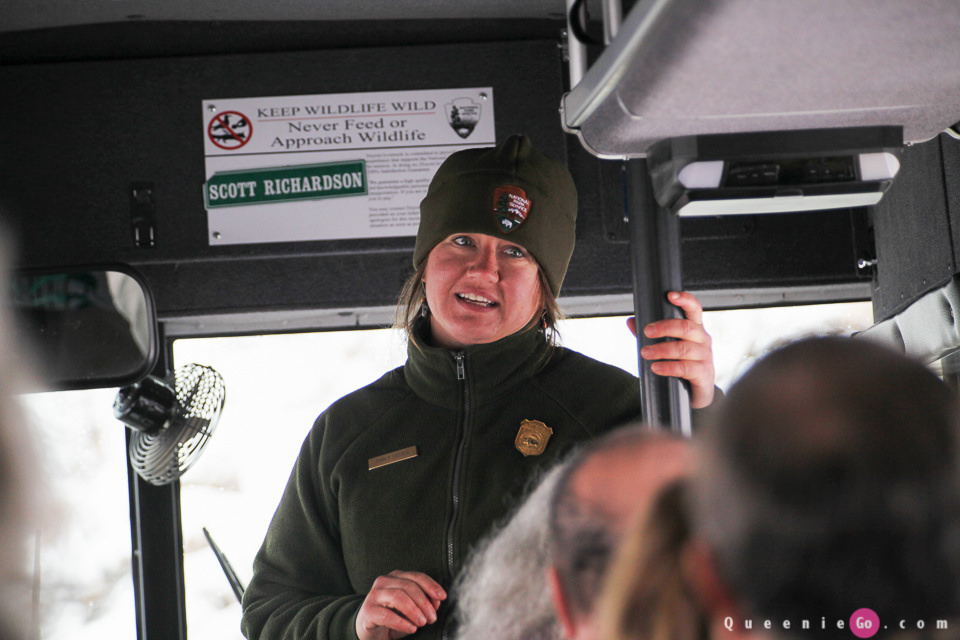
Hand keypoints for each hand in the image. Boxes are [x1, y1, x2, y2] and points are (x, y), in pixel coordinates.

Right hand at [355, 570, 446, 639]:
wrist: (368, 631)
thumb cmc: (391, 617)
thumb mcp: (410, 609)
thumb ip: (422, 603)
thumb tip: (436, 602)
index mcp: (396, 577)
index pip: (416, 576)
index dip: (431, 585)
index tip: (442, 597)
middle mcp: (384, 582)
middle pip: (409, 586)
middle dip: (424, 602)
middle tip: (431, 617)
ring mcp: (374, 595)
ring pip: (398, 597)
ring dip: (414, 611)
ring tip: (422, 622)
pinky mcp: (368, 611)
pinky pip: (386, 615)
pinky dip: (402, 622)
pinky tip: (411, 628)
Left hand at [627, 291, 715, 408]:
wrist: (696, 393)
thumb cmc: (682, 365)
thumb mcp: (667, 348)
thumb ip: (650, 335)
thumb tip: (631, 321)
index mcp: (694, 329)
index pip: (694, 309)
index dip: (685, 300)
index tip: (671, 295)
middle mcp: (702, 339)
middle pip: (686, 327)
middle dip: (664, 327)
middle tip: (646, 332)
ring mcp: (705, 356)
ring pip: (684, 348)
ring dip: (661, 349)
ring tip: (645, 352)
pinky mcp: (704, 373)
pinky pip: (686, 368)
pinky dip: (668, 367)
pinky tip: (656, 368)